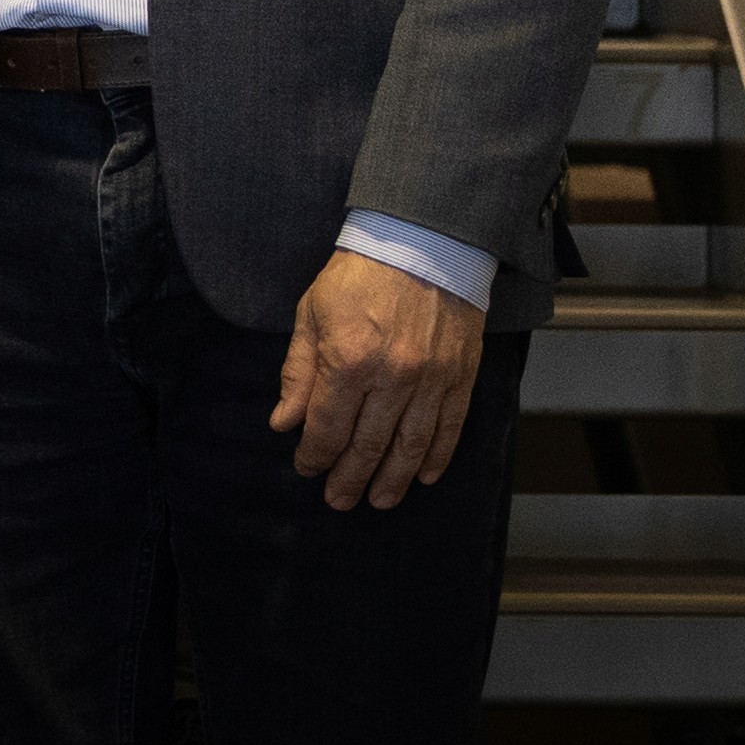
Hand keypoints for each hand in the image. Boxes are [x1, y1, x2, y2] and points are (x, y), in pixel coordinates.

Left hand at [270, 247, 486, 509]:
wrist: (421, 243)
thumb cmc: (358, 275)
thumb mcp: (312, 315)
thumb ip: (298, 373)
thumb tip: (285, 423)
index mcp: (348, 361)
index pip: (328, 428)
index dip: (315, 456)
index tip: (307, 469)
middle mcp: (392, 378)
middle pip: (368, 445)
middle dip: (351, 478)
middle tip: (340, 501)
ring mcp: (431, 380)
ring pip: (411, 446)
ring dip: (394, 479)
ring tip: (379, 501)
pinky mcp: (460, 376)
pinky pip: (449, 427)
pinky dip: (437, 456)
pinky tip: (424, 476)